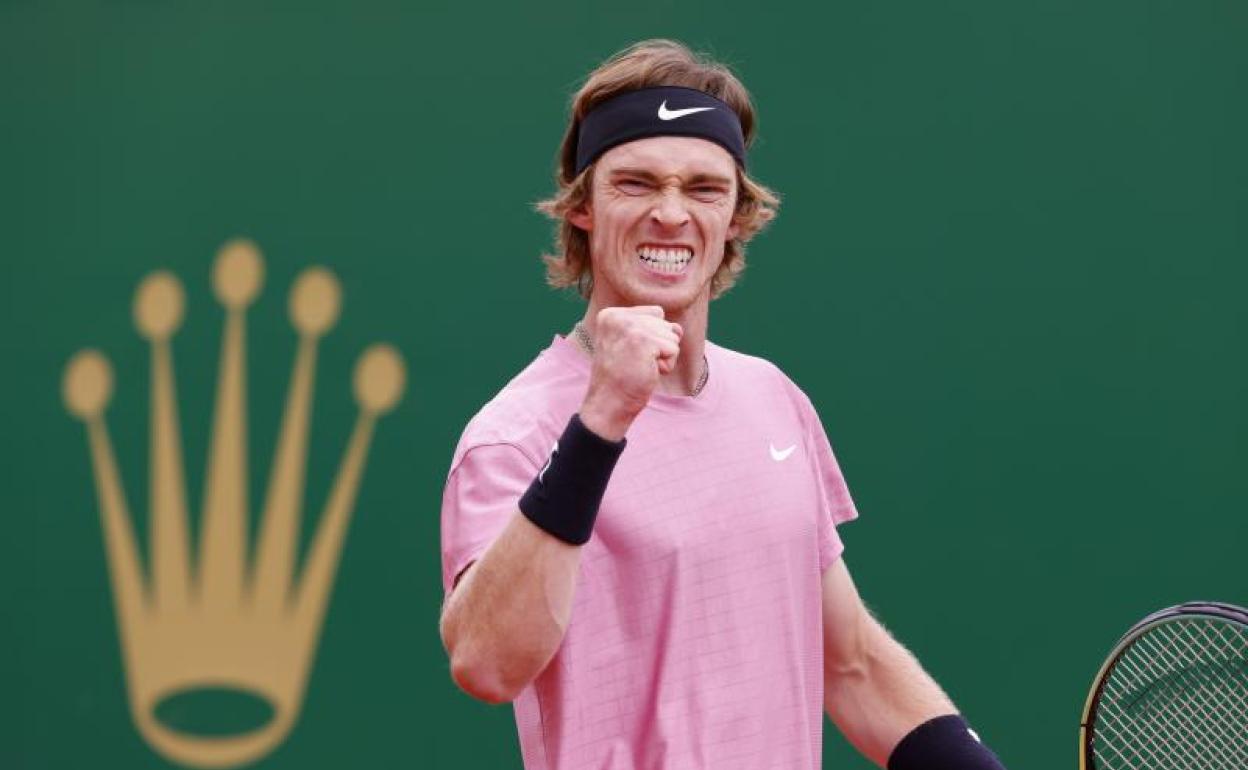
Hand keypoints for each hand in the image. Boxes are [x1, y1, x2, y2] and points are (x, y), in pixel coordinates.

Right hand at [578, 306, 681, 440]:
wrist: (609, 404)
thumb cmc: (622, 378)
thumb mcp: (635, 346)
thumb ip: (655, 329)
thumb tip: (678, 329)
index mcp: (611, 315)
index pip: (655, 313)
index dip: (652, 337)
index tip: (630, 354)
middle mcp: (618, 317)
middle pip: (664, 323)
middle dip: (659, 347)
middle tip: (635, 364)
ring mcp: (630, 327)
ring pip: (672, 336)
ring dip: (663, 357)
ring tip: (640, 368)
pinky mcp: (644, 341)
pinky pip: (673, 349)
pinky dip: (666, 366)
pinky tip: (646, 373)